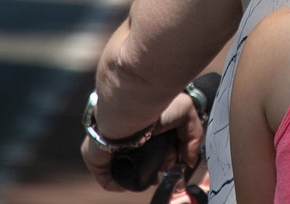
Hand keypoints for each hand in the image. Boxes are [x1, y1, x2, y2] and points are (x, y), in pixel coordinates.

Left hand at [81, 92, 204, 190]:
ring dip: (143, 175)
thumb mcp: (186, 113)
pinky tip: (133, 182)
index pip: (156, 145)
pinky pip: (107, 178)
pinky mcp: (96, 158)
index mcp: (145, 123)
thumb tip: (190, 160)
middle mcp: (127, 134)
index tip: (175, 159)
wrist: (129, 109)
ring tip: (153, 174)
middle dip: (159, 165)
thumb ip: (193, 136)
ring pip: (128, 169)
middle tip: (165, 163)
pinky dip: (119, 184)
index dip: (168, 156)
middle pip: (145, 159)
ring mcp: (111, 147)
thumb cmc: (156, 106)